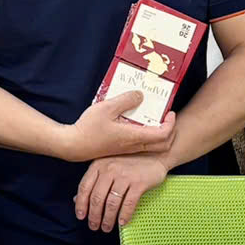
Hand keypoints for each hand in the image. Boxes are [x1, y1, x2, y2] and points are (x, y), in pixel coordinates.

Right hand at [60, 89, 174, 163]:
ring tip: (152, 118)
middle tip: (166, 118)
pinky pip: (142, 145)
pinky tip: (136, 123)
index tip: (169, 112)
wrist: (74, 146)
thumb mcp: (107, 107)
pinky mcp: (121, 149)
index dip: (171, 124)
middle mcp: (134, 146)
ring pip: (153, 146)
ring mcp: (128, 149)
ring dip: (158, 134)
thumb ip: (126, 100)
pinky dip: (147, 136)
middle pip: (163, 145)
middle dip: (170, 131)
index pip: (163, 134)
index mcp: (134, 137)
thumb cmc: (89, 128)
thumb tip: (140, 95)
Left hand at [77, 152, 170, 231]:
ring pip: (111, 202)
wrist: (156, 153)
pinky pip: (129, 203)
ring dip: (107, 218)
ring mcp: (124, 176)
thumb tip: (76, 199)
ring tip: (106, 227)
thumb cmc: (129, 161)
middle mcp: (109, 169)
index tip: (81, 216)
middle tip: (94, 226)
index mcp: (98, 165)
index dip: (81, 204)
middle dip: (94, 215)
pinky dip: (124, 215)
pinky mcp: (139, 183)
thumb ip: (93, 181)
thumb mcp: (108, 166)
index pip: (84, 187)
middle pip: (97, 197)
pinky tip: (122, 223)